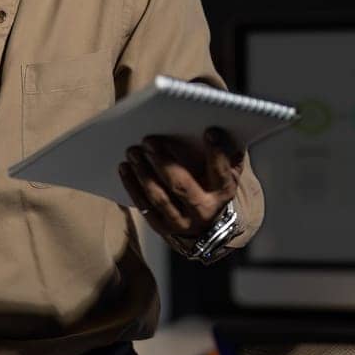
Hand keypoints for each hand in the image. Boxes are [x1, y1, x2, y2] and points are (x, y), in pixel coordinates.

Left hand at [117, 127, 242, 242]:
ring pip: (160, 198)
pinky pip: (144, 206)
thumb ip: (228, 154)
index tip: (210, 132)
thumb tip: (230, 128)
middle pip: (182, 187)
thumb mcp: (226, 172)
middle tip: (149, 141)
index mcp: (222, 193)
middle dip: (164, 162)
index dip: (217, 153)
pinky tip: (125, 168)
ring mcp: (181, 221)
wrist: (204, 224)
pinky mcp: (161, 226)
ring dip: (144, 173)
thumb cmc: (212, 186)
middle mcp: (203, 210)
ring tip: (133, 152)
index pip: (221, 172)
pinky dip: (132, 186)